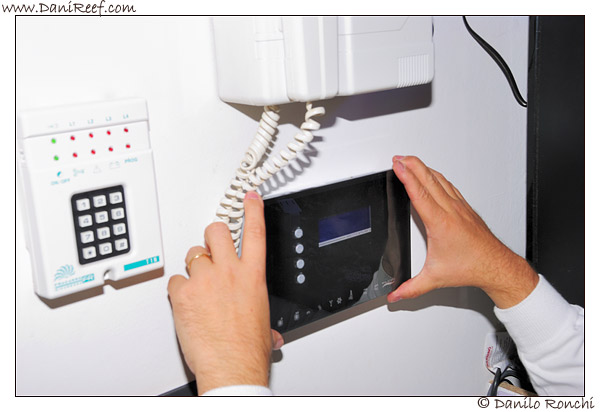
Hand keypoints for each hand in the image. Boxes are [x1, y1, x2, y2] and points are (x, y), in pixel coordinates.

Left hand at [168, 191, 282, 394]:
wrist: (231, 367)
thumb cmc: (248, 349)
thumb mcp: (264, 326)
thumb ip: (265, 321)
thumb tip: (272, 334)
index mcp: (253, 275)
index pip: (254, 231)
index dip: (251, 210)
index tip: (249, 198)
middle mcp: (229, 272)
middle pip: (216, 231)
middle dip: (212, 236)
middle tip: (211, 248)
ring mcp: (205, 280)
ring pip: (193, 255)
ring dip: (194, 268)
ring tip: (198, 289)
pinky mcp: (183, 293)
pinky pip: (175, 280)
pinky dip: (178, 290)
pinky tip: (186, 304)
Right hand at [387, 156, 537, 308]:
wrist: (496, 265)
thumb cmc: (472, 267)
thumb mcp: (435, 279)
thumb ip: (411, 288)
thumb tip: (395, 295)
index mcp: (440, 223)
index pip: (420, 193)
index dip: (406, 176)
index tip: (397, 164)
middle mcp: (450, 210)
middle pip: (428, 179)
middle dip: (411, 164)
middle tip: (398, 157)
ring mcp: (459, 206)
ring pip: (439, 179)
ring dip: (423, 167)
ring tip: (411, 161)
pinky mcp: (465, 208)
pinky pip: (449, 185)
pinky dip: (437, 176)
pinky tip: (433, 175)